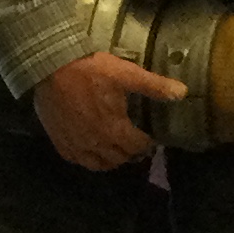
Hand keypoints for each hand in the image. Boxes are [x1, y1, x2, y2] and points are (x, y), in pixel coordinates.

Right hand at [35, 52, 186, 172]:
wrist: (50, 67)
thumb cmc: (90, 69)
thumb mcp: (125, 73)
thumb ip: (154, 86)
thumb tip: (183, 93)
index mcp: (115, 129)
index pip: (138, 146)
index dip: (148, 144)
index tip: (151, 138)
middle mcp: (97, 143)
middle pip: (120, 158)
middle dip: (132, 153)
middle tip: (136, 143)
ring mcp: (77, 145)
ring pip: (100, 164)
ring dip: (112, 160)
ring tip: (117, 150)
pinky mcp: (61, 143)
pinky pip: (79, 160)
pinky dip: (89, 159)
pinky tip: (92, 150)